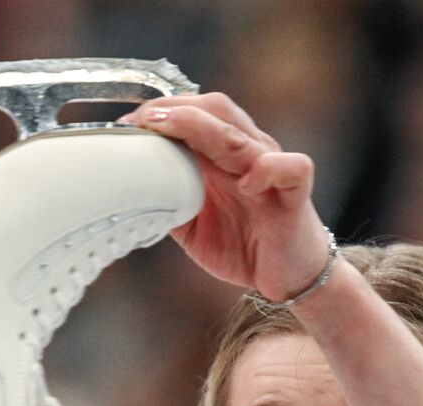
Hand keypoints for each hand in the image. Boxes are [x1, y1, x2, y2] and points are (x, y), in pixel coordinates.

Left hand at [122, 93, 331, 302]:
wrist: (290, 278)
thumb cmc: (246, 246)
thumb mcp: (193, 225)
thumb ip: (168, 201)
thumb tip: (129, 190)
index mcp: (225, 155)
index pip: (195, 112)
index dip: (162, 111)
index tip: (126, 124)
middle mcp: (249, 153)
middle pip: (216, 110)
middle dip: (176, 110)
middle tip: (141, 120)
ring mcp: (274, 170)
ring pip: (242, 134)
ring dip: (203, 128)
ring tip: (171, 129)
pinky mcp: (296, 193)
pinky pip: (290, 168)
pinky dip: (269, 169)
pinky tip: (247, 182)